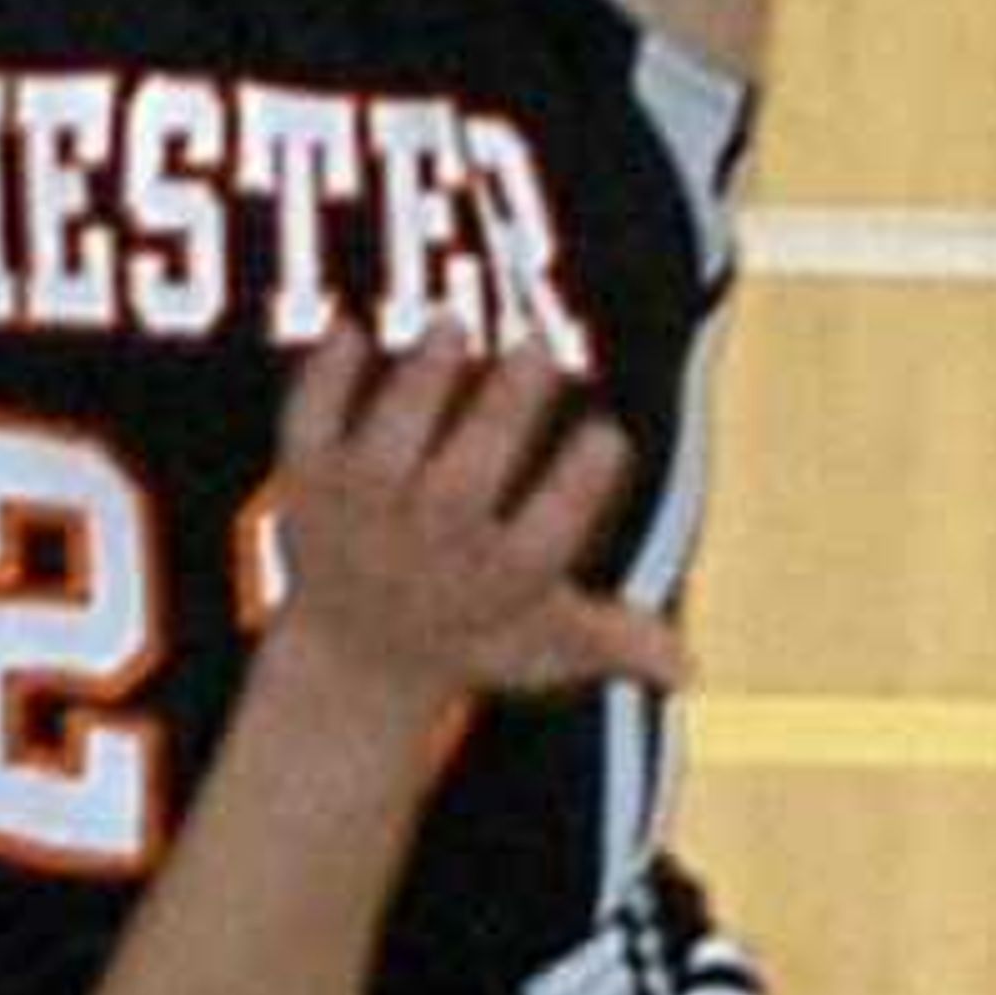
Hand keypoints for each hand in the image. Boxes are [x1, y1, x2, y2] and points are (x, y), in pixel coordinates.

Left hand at [268, 322, 689, 713]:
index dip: (577, 489)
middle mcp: (425, 550)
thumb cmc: (475, 635)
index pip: (540, 541)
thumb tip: (688, 667)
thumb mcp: (548, 647)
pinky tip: (346, 329)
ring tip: (455, 327)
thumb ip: (615, 641)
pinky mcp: (307, 483)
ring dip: (419, 385)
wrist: (352, 659)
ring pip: (387, 447)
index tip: (609, 436)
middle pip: (463, 483)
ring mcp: (361, 515)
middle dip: (501, 415)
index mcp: (494, 585)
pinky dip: (322, 383)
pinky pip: (309, 429)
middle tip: (539, 348)